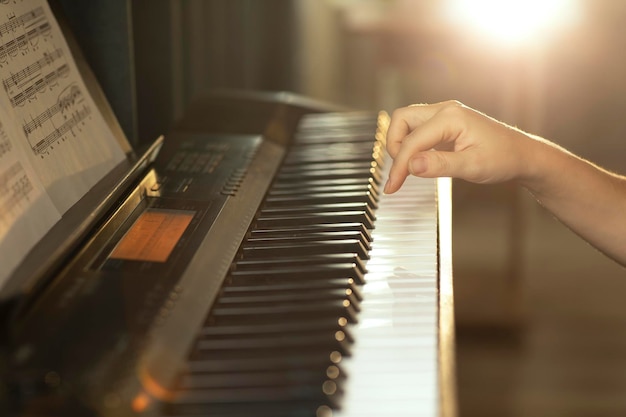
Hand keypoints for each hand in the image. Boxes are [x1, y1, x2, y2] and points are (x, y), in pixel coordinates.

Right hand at [383, 100, 538, 193]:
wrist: (523, 155)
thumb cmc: (503, 159)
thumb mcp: (472, 166)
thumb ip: (440, 165)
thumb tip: (411, 165)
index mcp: (451, 117)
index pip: (412, 141)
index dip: (399, 166)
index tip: (393, 187)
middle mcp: (445, 110)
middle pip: (402, 119)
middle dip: (394, 146)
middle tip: (398, 172)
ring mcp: (444, 115)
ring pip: (407, 122)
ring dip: (401, 144)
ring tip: (407, 169)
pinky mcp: (444, 124)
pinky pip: (418, 129)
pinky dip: (411, 145)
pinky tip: (417, 163)